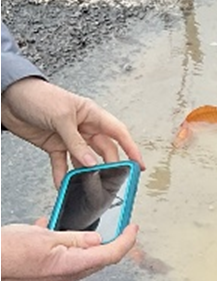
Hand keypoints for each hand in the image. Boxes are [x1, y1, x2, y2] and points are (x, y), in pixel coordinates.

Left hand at [0, 77, 144, 186]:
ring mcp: (70, 138)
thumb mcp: (60, 117)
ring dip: (86, 173)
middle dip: (108, 166)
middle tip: (111, 180)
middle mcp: (84, 127)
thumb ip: (76, 142)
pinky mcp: (55, 146)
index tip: (139, 165)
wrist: (6, 95)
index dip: (131, 149)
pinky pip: (64, 164)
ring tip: (88, 185)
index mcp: (91, 114)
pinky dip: (63, 175)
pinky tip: (64, 184)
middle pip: (104, 151)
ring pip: (85, 160)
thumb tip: (92, 163)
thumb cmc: (36, 95)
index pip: (118, 133)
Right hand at [0, 219, 138, 280]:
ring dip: (83, 247)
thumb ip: (73, 238)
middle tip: (115, 229)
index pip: (110, 255)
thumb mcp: (42, 235)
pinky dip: (64, 251)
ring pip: (79, 263)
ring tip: (77, 231)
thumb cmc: (4, 251)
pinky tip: (53, 239)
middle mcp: (64, 279)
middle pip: (97, 262)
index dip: (125, 241)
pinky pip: (62, 266)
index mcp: (69, 266)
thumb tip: (96, 239)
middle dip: (108, 244)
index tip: (132, 230)